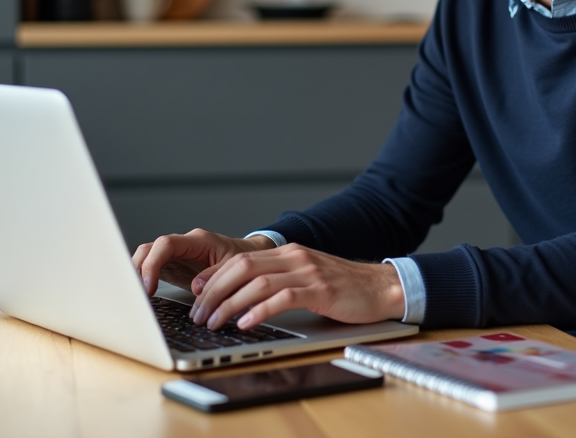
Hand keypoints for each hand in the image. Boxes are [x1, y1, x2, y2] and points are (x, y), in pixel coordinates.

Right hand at [131, 228, 275, 296]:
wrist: (247, 256)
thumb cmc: (242, 259)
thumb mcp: (235, 266)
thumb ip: (216, 274)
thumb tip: (197, 287)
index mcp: (198, 241)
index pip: (166, 244)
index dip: (153, 264)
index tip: (148, 286)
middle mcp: (182, 245)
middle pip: (149, 249)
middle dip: (137, 270)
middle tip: (134, 295)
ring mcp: (175, 255)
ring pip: (146, 258)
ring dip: (136, 276)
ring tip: (134, 298)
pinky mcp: (172, 266)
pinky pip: (151, 269)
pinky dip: (142, 281)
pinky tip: (140, 297)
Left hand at [188, 243, 405, 330]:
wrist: (380, 287)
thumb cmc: (343, 288)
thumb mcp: (306, 278)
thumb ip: (279, 282)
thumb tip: (242, 299)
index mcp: (288, 253)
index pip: (239, 259)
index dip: (214, 275)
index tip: (195, 292)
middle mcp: (295, 257)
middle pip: (241, 268)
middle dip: (214, 291)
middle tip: (199, 314)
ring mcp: (308, 272)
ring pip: (257, 283)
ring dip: (229, 304)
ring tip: (214, 322)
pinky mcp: (320, 290)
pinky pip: (282, 298)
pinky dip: (259, 311)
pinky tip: (245, 323)